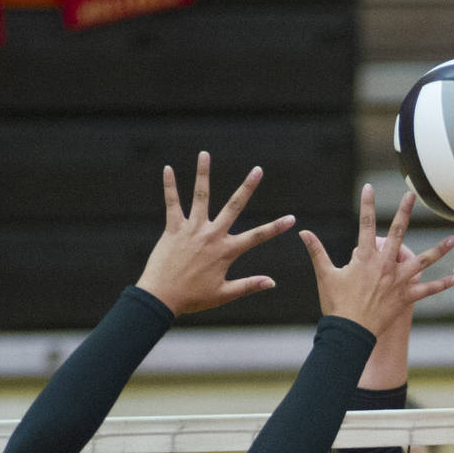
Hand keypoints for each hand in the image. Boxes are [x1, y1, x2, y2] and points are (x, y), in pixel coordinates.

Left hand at [134, 151, 297, 315]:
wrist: (161, 297)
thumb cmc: (193, 298)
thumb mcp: (224, 294)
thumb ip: (249, 285)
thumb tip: (272, 282)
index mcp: (226, 251)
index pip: (257, 237)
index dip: (276, 227)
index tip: (292, 218)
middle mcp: (211, 235)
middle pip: (233, 206)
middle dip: (247, 187)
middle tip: (257, 170)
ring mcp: (192, 229)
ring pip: (200, 196)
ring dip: (203, 174)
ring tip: (204, 154)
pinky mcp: (173, 228)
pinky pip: (172, 203)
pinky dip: (170, 186)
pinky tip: (168, 169)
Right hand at [300, 185, 453, 331]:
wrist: (350, 332)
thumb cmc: (336, 304)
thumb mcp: (325, 275)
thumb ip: (317, 251)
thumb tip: (303, 232)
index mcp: (364, 257)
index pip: (365, 224)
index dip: (366, 204)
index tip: (369, 187)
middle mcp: (385, 265)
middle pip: (398, 233)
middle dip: (404, 212)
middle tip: (411, 195)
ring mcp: (398, 281)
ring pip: (423, 261)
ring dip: (439, 249)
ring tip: (453, 239)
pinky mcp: (407, 297)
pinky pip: (429, 290)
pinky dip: (443, 284)